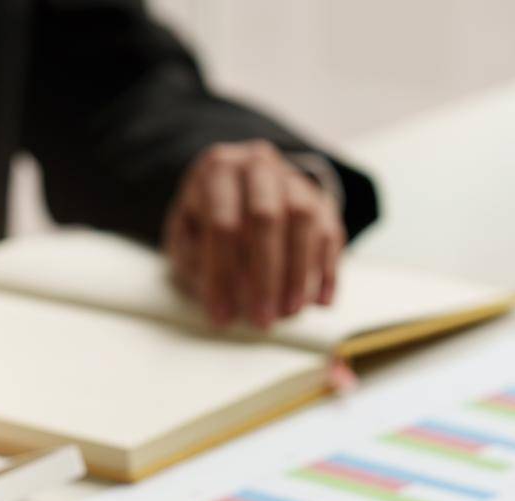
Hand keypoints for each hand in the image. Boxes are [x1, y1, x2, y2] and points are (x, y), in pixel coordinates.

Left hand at [163, 140, 344, 328]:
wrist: (233, 189)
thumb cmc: (202, 221)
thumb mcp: (184, 237)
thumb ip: (196, 262)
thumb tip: (231, 291)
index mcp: (217, 171)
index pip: (222, 224)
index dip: (222, 275)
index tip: (221, 317)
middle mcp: (258, 165)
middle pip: (266, 217)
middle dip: (265, 276)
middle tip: (262, 320)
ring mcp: (293, 178)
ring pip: (304, 221)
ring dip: (299, 273)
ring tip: (289, 313)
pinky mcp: (321, 198)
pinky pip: (331, 232)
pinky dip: (327, 270)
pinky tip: (320, 302)